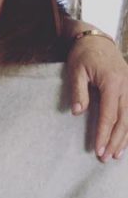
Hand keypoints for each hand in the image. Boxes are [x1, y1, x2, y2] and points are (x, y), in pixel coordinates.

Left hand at [67, 33, 127, 159]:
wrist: (95, 39)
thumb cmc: (83, 55)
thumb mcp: (75, 71)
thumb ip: (78, 92)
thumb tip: (77, 113)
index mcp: (112, 83)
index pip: (108, 115)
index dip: (103, 134)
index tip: (97, 149)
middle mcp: (126, 86)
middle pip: (124, 120)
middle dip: (115, 140)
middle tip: (106, 157)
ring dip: (125, 137)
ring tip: (117, 154)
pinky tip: (126, 139)